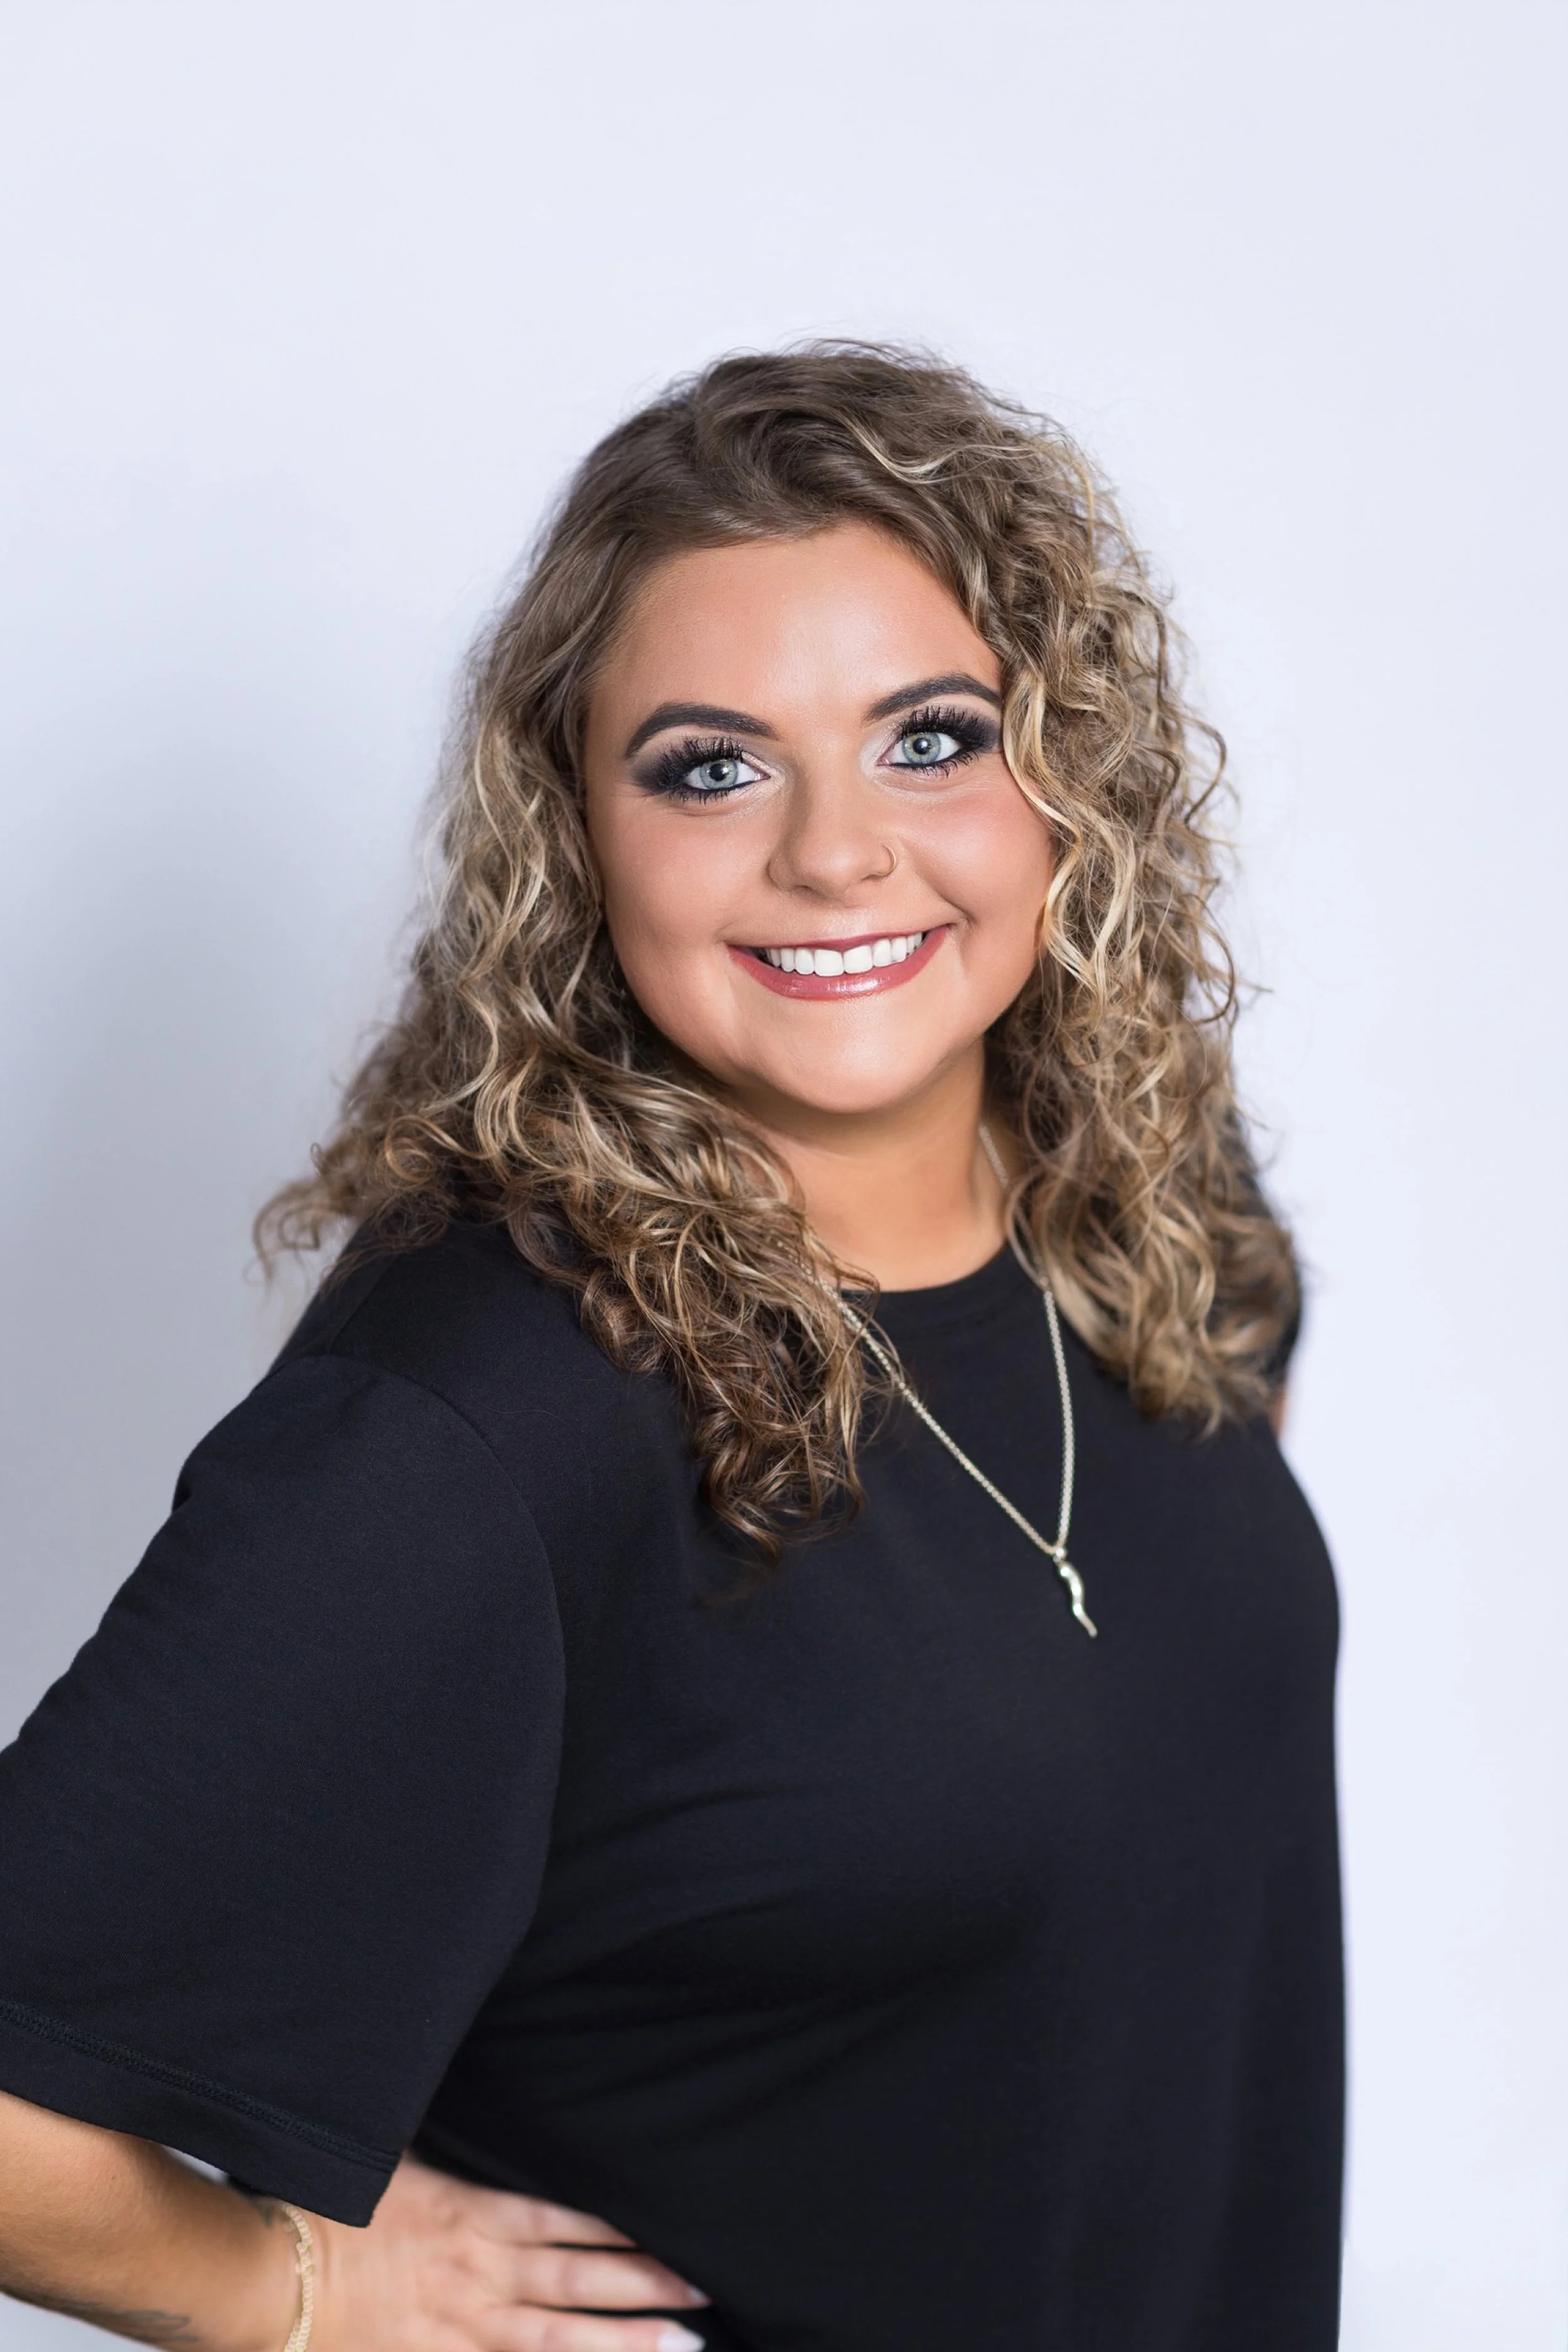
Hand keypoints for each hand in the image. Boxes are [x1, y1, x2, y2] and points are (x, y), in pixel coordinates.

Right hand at [309, 2154, 708, 2351]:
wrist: (271, 2275)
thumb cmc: (332, 2204)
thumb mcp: (398, 2154)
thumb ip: (451, 2144)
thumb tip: (485, 2104)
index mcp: (473, 2215)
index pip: (567, 2221)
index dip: (623, 2231)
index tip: (674, 2234)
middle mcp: (478, 2275)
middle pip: (576, 2283)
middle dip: (643, 2289)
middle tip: (703, 2293)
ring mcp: (458, 2328)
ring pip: (553, 2341)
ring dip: (617, 2344)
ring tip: (676, 2346)